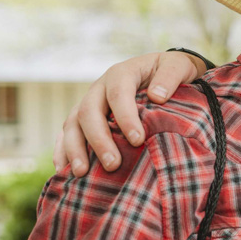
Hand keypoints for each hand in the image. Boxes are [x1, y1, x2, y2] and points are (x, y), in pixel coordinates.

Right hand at [54, 51, 206, 174]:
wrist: (162, 71)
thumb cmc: (171, 71)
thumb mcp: (178, 66)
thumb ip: (170, 76)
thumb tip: (158, 96)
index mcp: (122, 73)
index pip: (118, 94)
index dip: (125, 117)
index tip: (137, 140)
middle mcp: (100, 88)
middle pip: (89, 111)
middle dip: (98, 139)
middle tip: (112, 164)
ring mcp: (89, 103)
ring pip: (72, 124)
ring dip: (74, 149)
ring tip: (82, 173)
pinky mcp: (83, 118)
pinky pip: (66, 133)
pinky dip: (62, 151)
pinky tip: (64, 172)